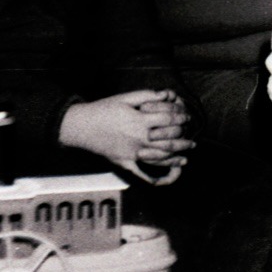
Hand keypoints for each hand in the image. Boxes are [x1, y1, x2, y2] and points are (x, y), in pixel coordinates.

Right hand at [59, 89, 193, 183]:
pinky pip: (142, 173)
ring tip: (187, 155)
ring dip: (176, 157)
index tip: (188, 117)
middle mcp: (138, 138)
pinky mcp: (124, 162)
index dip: (182, 118)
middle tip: (191, 137)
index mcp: (140, 121)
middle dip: (183, 138)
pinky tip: (167, 176)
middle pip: (169, 140)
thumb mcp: (125, 98)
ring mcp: (132, 153)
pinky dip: (155, 177)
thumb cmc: (102, 110)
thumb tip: (166, 94)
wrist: (79, 126)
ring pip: (160, 158)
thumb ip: (147, 95)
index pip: (169, 120)